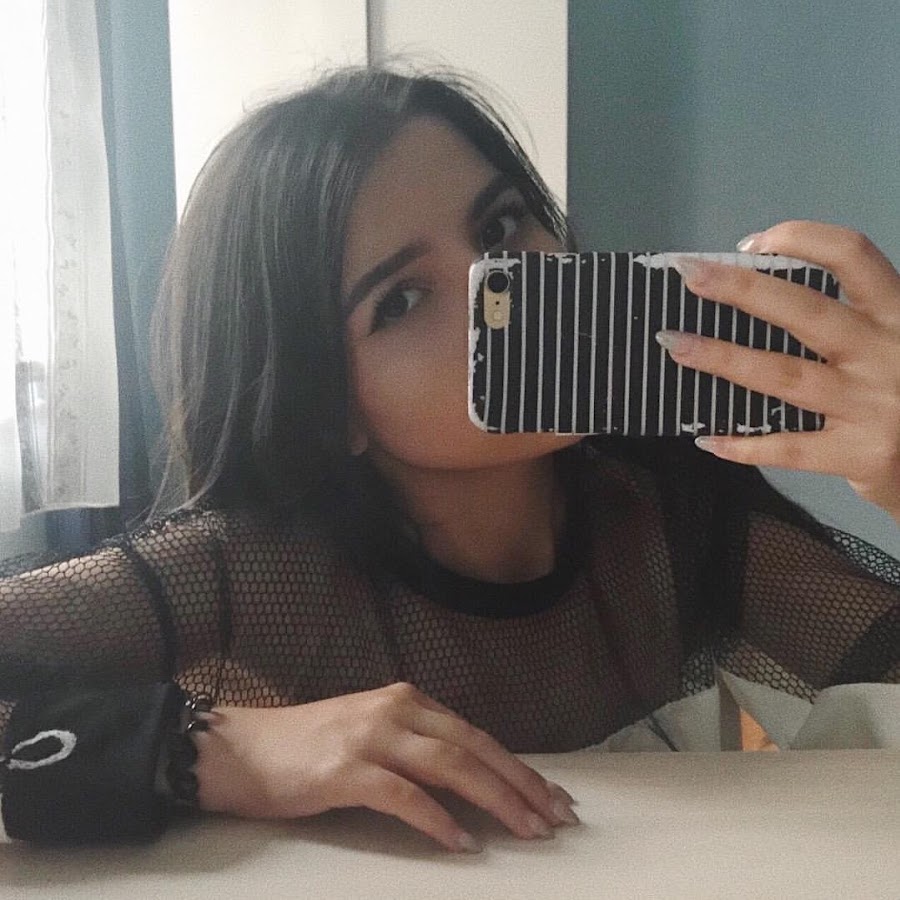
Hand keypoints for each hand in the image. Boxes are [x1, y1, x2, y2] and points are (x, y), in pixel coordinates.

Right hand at [192, 682, 577, 851]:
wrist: (244, 749)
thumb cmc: (310, 747)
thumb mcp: (373, 733)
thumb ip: (417, 748)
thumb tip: (471, 783)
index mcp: (407, 700)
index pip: (476, 735)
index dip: (517, 767)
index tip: (551, 796)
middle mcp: (396, 710)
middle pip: (473, 747)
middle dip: (521, 784)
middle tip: (557, 817)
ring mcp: (370, 737)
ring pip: (449, 766)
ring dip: (494, 800)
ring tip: (526, 830)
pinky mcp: (344, 769)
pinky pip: (404, 796)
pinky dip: (437, 820)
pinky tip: (460, 843)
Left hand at [657, 221, 899, 523]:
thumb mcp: (891, 343)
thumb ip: (846, 322)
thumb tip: (752, 295)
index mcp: (897, 315)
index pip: (852, 256)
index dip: (801, 239)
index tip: (750, 244)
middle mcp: (887, 353)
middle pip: (806, 311)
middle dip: (742, 290)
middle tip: (690, 274)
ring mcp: (873, 407)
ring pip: (786, 376)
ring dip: (724, 358)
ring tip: (677, 346)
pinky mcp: (860, 455)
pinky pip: (789, 448)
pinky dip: (745, 445)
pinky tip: (708, 439)